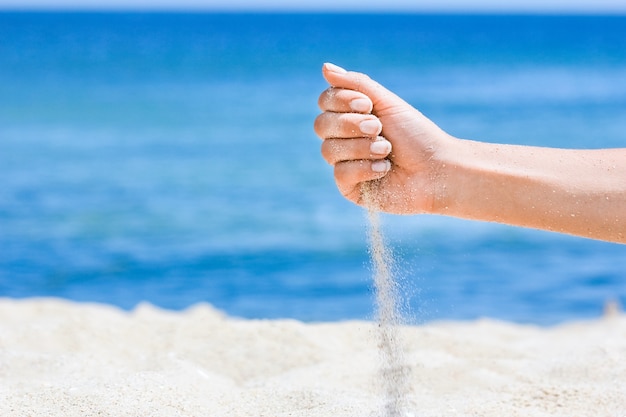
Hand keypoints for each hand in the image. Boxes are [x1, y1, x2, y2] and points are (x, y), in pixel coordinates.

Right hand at [314, 63, 451, 213]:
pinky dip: (364, 168)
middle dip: (350, 124)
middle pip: (321, 125)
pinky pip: (340, 174)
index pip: (325, 103)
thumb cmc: (416, 135)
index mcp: (351, 116)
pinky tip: (384, 169)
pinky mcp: (350, 188)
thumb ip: (356, 84)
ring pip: (329, 150)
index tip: (368, 105)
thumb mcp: (387, 103)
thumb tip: (325, 67)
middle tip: (378, 127)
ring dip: (362, 147)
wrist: (437, 169)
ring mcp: (345, 164)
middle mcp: (344, 139)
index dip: (341, 101)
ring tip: (387, 150)